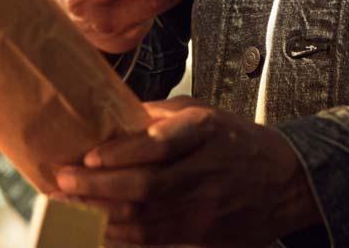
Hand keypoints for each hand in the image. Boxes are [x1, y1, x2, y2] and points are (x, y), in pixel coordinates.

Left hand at [53, 99, 322, 245]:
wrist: (287, 182)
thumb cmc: (238, 142)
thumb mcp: (205, 113)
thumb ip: (160, 115)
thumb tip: (112, 114)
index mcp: (206, 132)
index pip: (158, 145)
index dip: (120, 154)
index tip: (88, 156)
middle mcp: (205, 171)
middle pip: (145, 187)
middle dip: (97, 188)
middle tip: (62, 182)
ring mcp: (205, 209)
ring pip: (145, 220)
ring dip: (100, 216)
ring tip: (67, 207)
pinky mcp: (204, 238)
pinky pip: (154, 242)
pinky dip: (121, 238)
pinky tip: (95, 229)